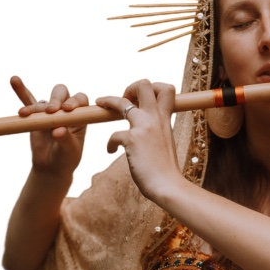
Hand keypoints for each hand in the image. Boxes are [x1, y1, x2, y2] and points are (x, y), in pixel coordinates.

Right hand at [10, 75, 87, 177]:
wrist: (52, 166)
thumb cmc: (66, 158)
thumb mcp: (69, 151)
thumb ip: (65, 139)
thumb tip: (58, 130)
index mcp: (80, 115)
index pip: (80, 100)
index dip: (74, 101)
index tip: (67, 109)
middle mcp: (65, 110)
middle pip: (62, 93)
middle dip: (56, 99)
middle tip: (51, 111)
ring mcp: (50, 112)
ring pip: (44, 101)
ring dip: (35, 106)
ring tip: (26, 113)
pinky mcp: (36, 116)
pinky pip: (28, 102)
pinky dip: (21, 91)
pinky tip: (14, 80)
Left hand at [96, 79, 182, 200]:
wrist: (169, 185)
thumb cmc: (167, 168)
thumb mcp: (167, 141)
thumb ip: (159, 131)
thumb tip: (152, 131)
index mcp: (165, 118)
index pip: (166, 89)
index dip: (154, 87)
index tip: (144, 99)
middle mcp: (155, 118)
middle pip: (144, 84)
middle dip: (131, 87)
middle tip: (125, 99)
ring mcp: (143, 127)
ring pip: (122, 102)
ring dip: (108, 101)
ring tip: (100, 103)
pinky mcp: (132, 141)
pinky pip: (113, 135)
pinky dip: (110, 144)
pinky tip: (111, 151)